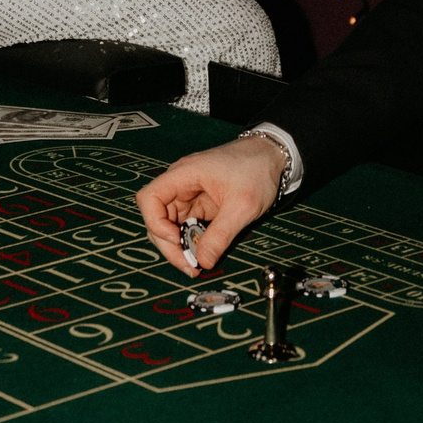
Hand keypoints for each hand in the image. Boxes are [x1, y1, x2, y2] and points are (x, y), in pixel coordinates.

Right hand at [137, 137, 288, 273]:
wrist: (272, 156)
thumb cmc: (256, 170)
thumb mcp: (242, 206)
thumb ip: (221, 235)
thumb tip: (203, 262)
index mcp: (184, 174)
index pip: (149, 198)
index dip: (155, 222)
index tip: (177, 239)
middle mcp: (180, 184)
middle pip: (156, 217)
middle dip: (168, 244)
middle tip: (189, 265)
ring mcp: (188, 195)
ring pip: (169, 225)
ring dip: (178, 246)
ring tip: (196, 264)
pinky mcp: (198, 205)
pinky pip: (185, 226)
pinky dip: (190, 242)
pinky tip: (202, 254)